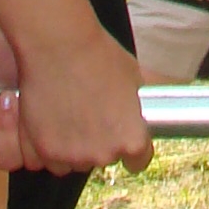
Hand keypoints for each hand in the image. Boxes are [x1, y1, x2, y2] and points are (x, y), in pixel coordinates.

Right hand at [16, 20, 154, 175]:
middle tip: (90, 114)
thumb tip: (161, 102)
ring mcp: (75, 155)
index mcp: (132, 139)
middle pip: (104, 159)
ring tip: (69, 114)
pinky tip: (52, 120)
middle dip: (99, 142)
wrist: (59, 46)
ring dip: (74, 147)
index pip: (137, 161)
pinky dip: (51, 146)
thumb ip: (141, 105)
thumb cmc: (98, 56)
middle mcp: (106, 154)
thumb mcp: (135, 78)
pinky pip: (52, 159)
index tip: (121, 137)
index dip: (130, 147)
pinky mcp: (47, 151)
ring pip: (77, 162)